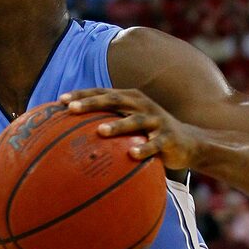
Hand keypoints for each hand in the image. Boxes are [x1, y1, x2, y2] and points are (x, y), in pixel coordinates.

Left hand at [60, 88, 200, 169]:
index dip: (81, 95)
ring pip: (134, 121)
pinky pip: (155, 144)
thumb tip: (72, 136)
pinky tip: (132, 155)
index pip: (102, 93)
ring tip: (100, 131)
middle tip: (71, 108)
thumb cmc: (148, 133)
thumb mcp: (129, 124)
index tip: (60, 100)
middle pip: (114, 100)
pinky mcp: (168, 138)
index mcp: (129, 99)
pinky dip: (144, 149)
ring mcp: (156, 120)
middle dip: (91, 103)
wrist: (188, 142)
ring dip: (117, 125)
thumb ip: (106, 123)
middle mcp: (141, 105)